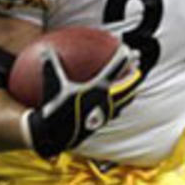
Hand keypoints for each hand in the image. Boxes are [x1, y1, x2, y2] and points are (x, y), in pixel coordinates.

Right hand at [22, 42, 139, 158]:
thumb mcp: (52, 85)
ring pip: (126, 98)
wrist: (56, 135)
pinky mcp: (103, 122)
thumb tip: (46, 49)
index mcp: (97, 89)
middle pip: (128, 84)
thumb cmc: (54, 108)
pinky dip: (121, 101)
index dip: (123, 57)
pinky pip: (117, 109)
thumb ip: (52, 66)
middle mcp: (106, 100)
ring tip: (134, 79)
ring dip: (131, 87)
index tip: (126, 48)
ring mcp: (106, 113)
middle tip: (137, 61)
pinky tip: (116, 99)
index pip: (116, 69)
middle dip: (134, 71)